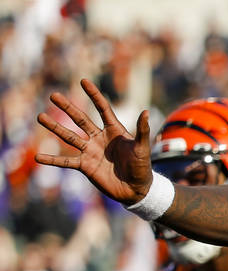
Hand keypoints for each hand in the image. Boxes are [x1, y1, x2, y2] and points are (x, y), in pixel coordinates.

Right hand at [36, 78, 152, 205]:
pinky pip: (66, 162)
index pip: (102, 109)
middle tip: (53, 95)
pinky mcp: (85, 166)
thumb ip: (142, 131)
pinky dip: (52, 160)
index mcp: (114, 131)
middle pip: (80, 119)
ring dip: (55, 128)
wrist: (136, 190)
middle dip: (67, 108)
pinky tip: (38, 157)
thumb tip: (146, 112)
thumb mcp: (142, 149)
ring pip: (69, 137)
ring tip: (40, 117)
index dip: (94, 95)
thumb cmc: (142, 168)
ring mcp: (90, 151)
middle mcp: (99, 138)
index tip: (83, 81)